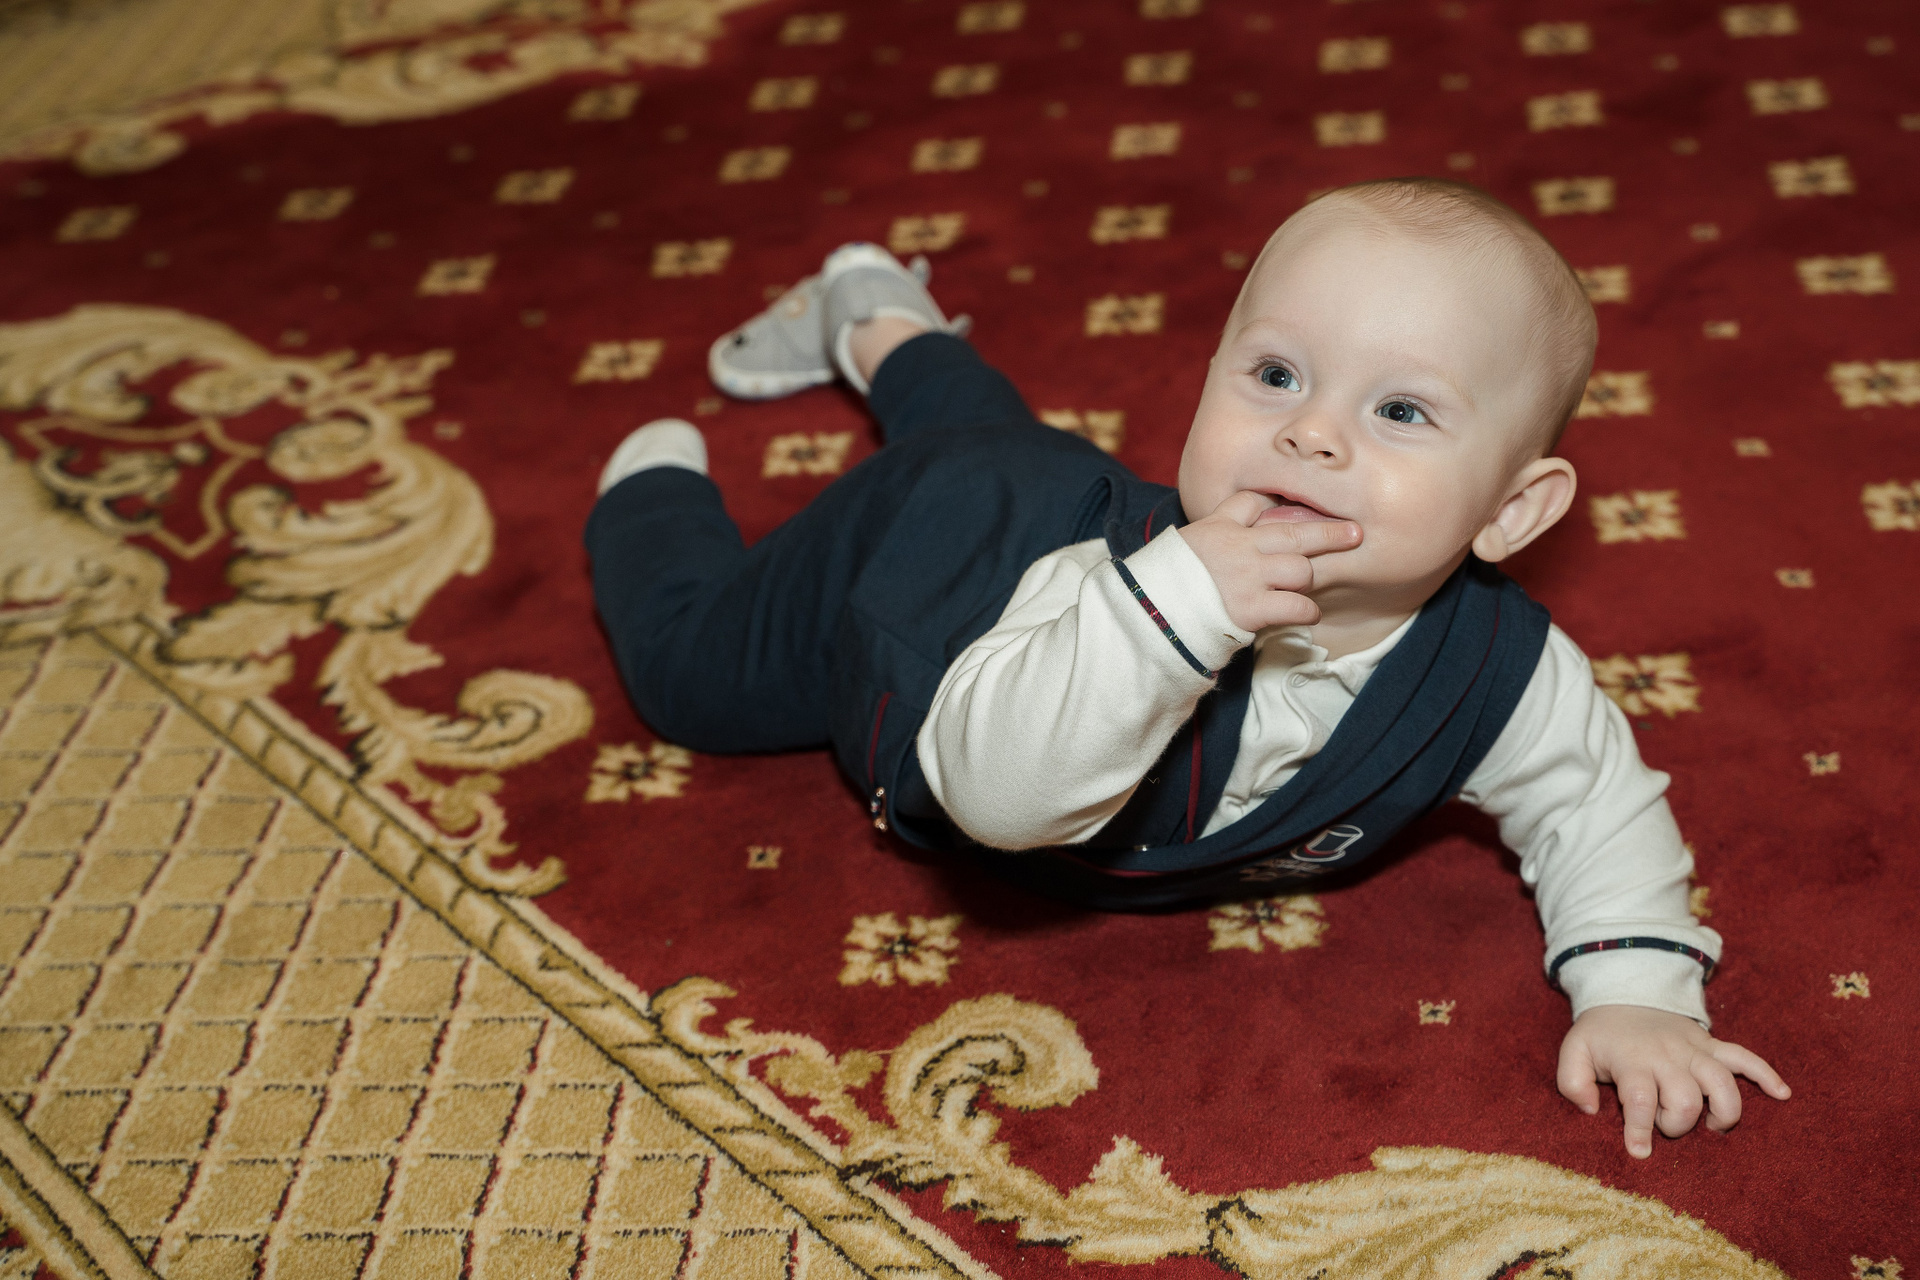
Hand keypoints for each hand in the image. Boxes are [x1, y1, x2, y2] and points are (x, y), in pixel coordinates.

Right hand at [1177, 491, 1361, 632]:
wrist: (1149, 612)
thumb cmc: (1165, 579)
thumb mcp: (1188, 539)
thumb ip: (1219, 521)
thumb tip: (1252, 506)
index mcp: (1221, 528)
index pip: (1255, 503)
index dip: (1280, 505)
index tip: (1305, 508)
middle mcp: (1240, 548)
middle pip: (1295, 533)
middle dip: (1329, 533)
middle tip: (1355, 533)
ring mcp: (1248, 578)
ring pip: (1301, 569)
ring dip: (1310, 577)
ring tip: (1312, 583)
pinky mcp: (1251, 609)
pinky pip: (1296, 605)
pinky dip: (1307, 610)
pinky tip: (1308, 613)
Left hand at [1558, 1005, 1790, 1157]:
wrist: (1624, 992)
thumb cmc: (1600, 1034)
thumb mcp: (1573, 1052)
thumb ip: (1572, 1082)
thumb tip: (1591, 1109)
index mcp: (1633, 1060)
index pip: (1641, 1099)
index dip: (1640, 1129)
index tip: (1639, 1152)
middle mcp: (1667, 1056)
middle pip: (1686, 1099)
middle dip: (1678, 1124)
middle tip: (1667, 1128)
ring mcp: (1693, 1049)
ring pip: (1722, 1082)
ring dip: (1723, 1110)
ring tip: (1713, 1126)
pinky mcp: (1711, 1044)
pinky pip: (1744, 1056)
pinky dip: (1766, 1073)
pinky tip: (1782, 1093)